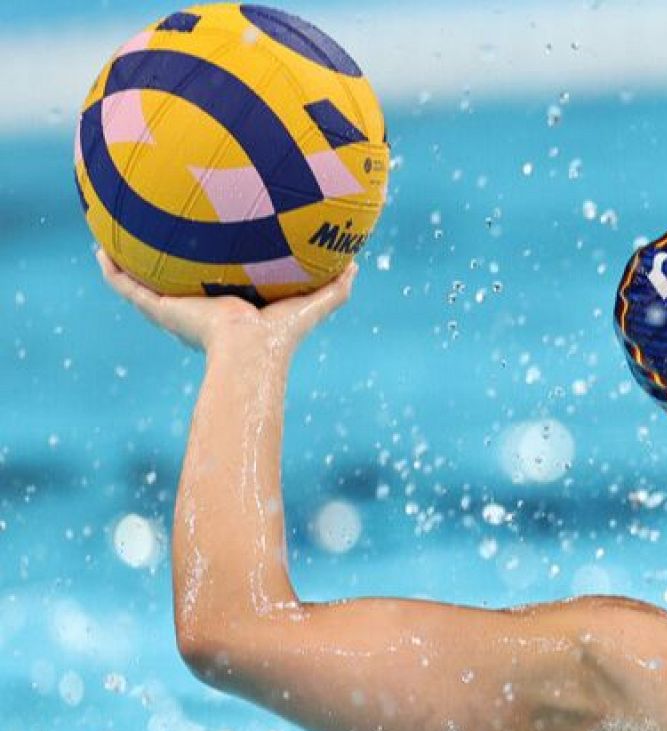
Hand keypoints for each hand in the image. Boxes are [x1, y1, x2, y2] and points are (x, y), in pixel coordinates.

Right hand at [97, 249, 357, 354]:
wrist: (249, 352)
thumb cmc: (280, 335)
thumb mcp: (311, 304)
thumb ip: (335, 288)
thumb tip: (357, 263)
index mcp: (228, 308)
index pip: (218, 283)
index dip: (213, 265)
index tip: (210, 243)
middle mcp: (197, 308)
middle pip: (176, 281)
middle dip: (167, 262)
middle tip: (158, 233)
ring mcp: (173, 309)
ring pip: (143, 282)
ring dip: (127, 261)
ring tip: (113, 234)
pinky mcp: (158, 308)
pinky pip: (125, 286)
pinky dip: (111, 269)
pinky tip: (100, 248)